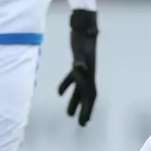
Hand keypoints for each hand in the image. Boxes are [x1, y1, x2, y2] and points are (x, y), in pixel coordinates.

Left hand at [59, 10, 97, 126]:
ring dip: (75, 101)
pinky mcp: (78, 63)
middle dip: (84, 110)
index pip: (90, 95)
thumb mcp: (80, 50)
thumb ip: (80, 60)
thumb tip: (78, 68)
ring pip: (79, 89)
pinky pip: (73, 78)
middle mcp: (88, 73)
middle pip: (87, 95)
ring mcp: (84, 69)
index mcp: (89, 74)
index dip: (88, 109)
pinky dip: (66, 86)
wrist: (85, 26)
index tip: (84, 122)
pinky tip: (59, 93)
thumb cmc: (83, 38)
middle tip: (81, 124)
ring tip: (68, 114)